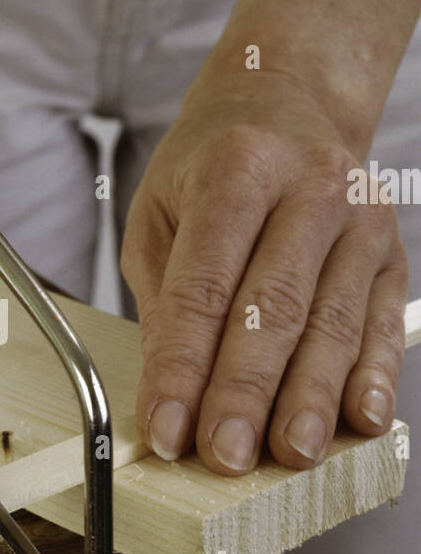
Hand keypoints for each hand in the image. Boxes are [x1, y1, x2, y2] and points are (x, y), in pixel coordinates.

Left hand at [120, 72, 407, 473]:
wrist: (289, 98)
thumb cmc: (211, 166)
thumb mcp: (160, 213)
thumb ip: (164, 298)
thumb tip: (169, 389)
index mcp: (236, 168)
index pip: (204, 286)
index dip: (184, 366)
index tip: (165, 429)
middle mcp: (309, 188)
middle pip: (275, 308)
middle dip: (247, 392)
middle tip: (225, 455)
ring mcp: (361, 220)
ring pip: (335, 323)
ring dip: (311, 398)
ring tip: (291, 455)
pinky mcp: (393, 252)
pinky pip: (382, 324)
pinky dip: (373, 376)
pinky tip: (361, 419)